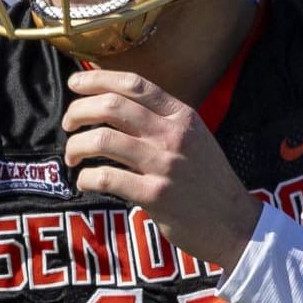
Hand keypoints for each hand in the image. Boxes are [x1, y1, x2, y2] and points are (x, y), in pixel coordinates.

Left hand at [62, 68, 263, 268]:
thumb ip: (160, 119)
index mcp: (182, 115)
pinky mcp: (155, 195)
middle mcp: (173, 135)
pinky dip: (86, 177)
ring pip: (102, 140)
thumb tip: (115, 102)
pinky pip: (106, 177)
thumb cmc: (206, 180)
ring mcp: (164, 165)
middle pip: (111, 107)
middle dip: (78, 111)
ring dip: (76, 146)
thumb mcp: (193, 137)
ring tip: (73, 156)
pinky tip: (86, 181)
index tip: (74, 84)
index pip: (134, 84)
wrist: (234, 223)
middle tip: (68, 124)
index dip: (98, 80)